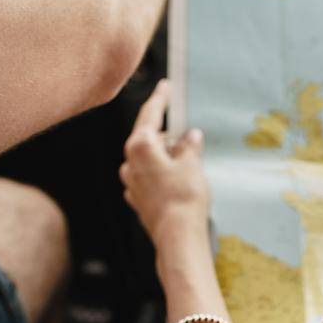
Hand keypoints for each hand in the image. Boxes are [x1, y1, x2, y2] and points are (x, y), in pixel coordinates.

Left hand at [120, 80, 210, 250]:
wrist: (177, 237)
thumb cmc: (184, 196)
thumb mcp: (192, 163)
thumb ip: (189, 146)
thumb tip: (190, 136)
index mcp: (140, 146)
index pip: (150, 114)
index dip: (160, 98)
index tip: (165, 85)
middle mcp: (130, 162)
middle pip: (147, 136)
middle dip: (166, 131)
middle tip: (185, 128)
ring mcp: (131, 183)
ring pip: (148, 158)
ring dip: (164, 154)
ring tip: (186, 157)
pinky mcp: (138, 200)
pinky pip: (149, 177)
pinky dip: (161, 172)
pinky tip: (176, 178)